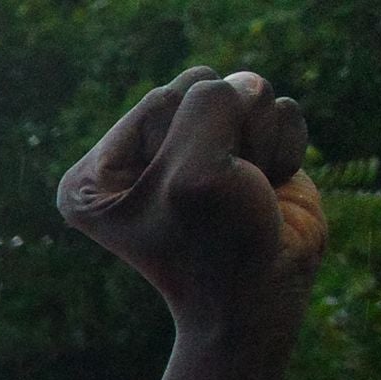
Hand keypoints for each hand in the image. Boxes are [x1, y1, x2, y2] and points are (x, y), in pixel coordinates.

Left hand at [60, 68, 324, 329]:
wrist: (263, 295)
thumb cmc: (216, 246)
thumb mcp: (196, 172)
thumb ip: (211, 104)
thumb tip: (245, 83)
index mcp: (95, 174)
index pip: (162, 100)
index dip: (192, 140)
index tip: (186, 195)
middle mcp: (139, 158)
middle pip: (203, 87)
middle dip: (228, 133)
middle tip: (224, 189)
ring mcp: (196, 150)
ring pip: (246, 93)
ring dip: (259, 142)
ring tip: (245, 189)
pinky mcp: (244, 152)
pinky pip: (279, 111)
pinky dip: (285, 148)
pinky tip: (268, 187)